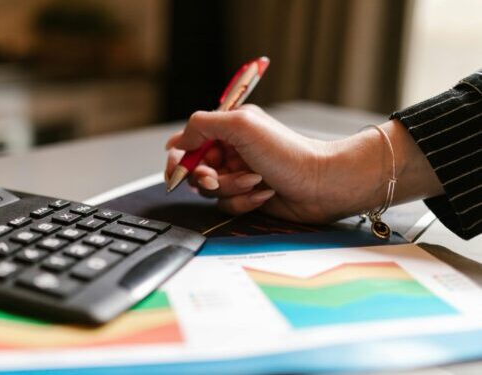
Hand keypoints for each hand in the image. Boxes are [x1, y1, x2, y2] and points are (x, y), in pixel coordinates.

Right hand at [164, 105, 443, 223]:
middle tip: (215, 179)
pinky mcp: (247, 197)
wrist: (322, 184)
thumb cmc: (288, 153)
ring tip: (255, 181)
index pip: (188, 141)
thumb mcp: (241, 125)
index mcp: (228, 128)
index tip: (178, 169)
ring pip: (211, 191)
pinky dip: (244, 202)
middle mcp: (231, 150)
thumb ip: (202, 125)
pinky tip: (263, 194)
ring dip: (231, 188)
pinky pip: (228, 206)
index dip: (179, 157)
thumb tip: (177, 141)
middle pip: (195, 169)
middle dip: (205, 177)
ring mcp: (239, 175)